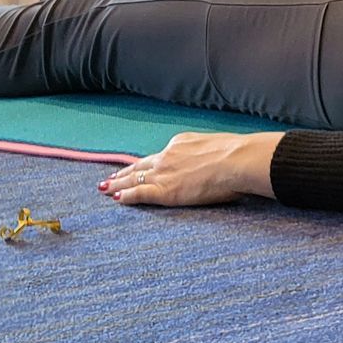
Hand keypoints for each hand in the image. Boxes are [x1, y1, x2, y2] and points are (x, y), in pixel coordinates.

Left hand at [100, 131, 282, 206]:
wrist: (236, 160)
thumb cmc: (237, 153)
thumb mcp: (220, 146)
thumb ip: (211, 152)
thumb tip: (221, 158)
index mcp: (182, 143)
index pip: (160, 156)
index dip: (147, 163)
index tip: (139, 166)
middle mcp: (168, 156)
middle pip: (141, 166)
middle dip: (125, 173)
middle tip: (111, 178)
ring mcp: (164, 173)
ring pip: (134, 179)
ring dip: (118, 184)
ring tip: (105, 188)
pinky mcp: (164, 190)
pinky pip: (138, 193)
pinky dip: (126, 195)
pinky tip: (116, 198)